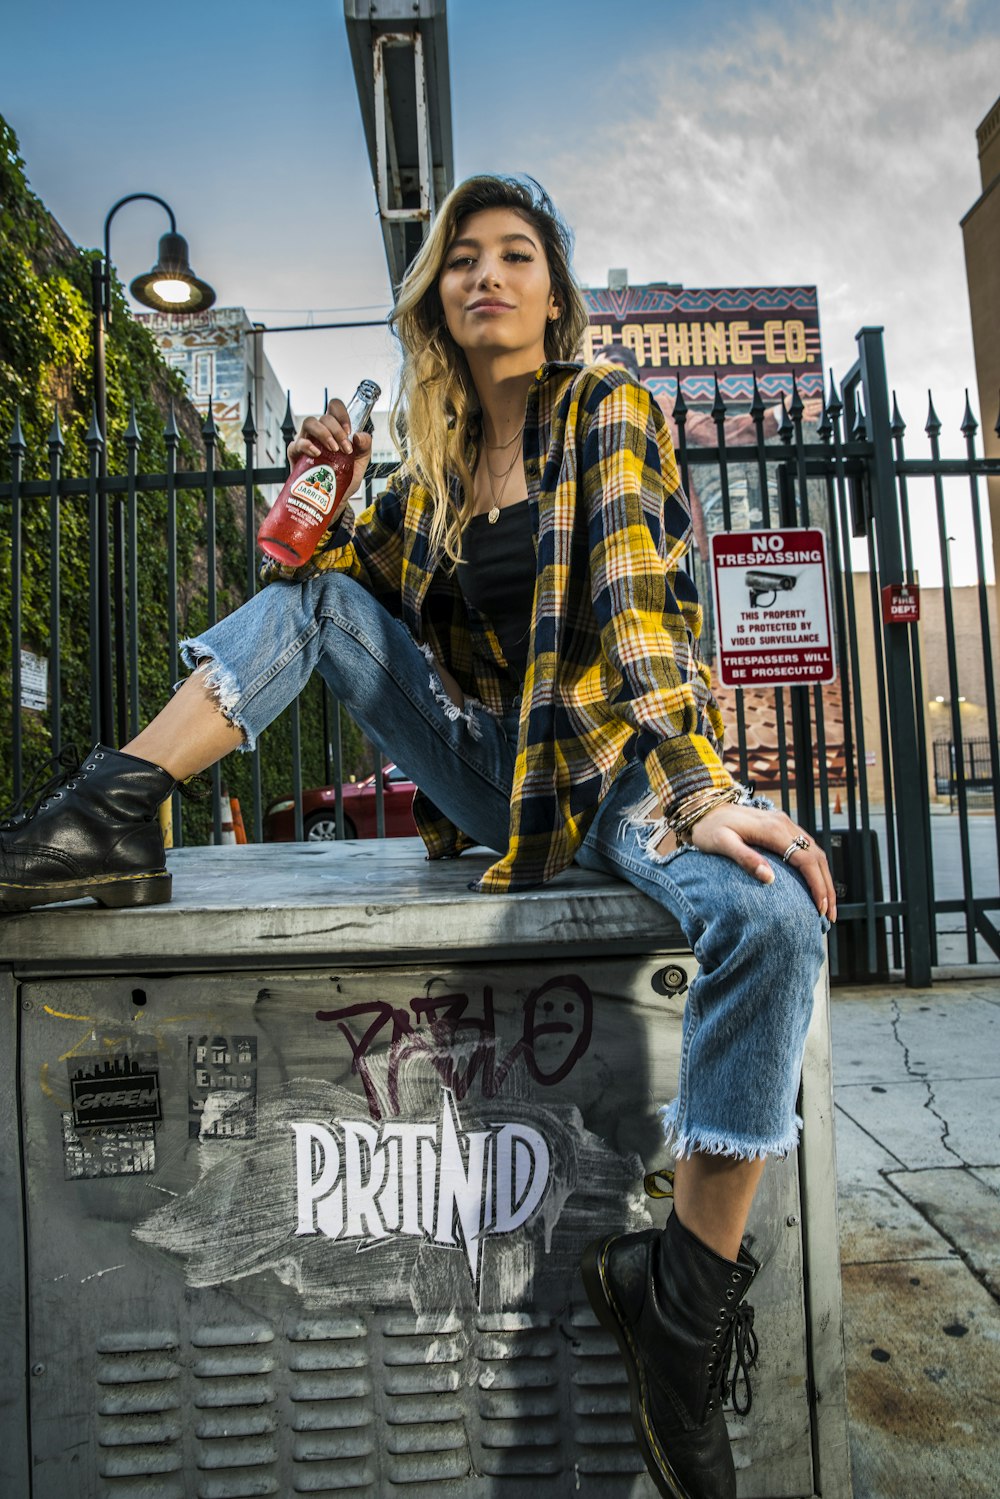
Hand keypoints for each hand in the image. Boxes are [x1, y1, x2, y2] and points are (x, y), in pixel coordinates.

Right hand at [288, 397, 372, 503]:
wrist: (333, 501)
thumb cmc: (344, 479)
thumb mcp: (360, 463)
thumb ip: (365, 447)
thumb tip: (359, 436)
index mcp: (334, 429)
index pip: (334, 407)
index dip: (342, 414)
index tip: (349, 431)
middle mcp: (319, 432)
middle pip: (324, 417)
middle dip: (337, 431)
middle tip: (345, 449)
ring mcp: (306, 441)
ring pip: (309, 422)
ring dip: (323, 433)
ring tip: (333, 449)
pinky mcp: (296, 454)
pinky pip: (297, 443)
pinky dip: (307, 445)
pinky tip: (317, 453)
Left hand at [689, 803, 836, 920]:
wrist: (704, 807)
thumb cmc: (709, 828)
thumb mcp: (721, 843)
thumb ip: (745, 858)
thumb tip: (769, 878)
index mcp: (773, 829)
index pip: (806, 860)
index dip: (817, 885)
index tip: (820, 909)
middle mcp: (784, 824)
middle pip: (817, 857)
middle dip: (827, 888)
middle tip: (829, 916)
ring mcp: (784, 824)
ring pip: (815, 852)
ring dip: (824, 879)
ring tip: (826, 906)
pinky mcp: (781, 827)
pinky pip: (806, 848)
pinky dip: (815, 868)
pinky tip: (814, 885)